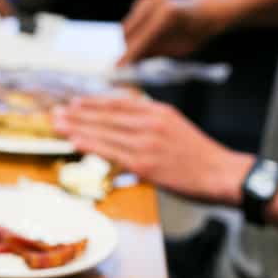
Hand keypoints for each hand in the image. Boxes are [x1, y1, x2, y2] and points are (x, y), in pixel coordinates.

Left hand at [56, 95, 247, 202]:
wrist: (221, 174)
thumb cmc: (198, 156)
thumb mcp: (175, 126)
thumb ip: (149, 122)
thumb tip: (123, 125)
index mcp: (158, 111)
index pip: (117, 104)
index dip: (93, 103)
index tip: (74, 103)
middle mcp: (150, 122)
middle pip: (106, 115)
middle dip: (78, 113)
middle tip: (56, 112)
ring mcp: (146, 142)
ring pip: (105, 131)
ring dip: (78, 127)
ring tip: (58, 124)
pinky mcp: (145, 163)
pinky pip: (111, 152)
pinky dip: (91, 145)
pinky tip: (75, 141)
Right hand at [119, 0, 228, 64]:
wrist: (203, 12)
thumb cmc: (192, 36)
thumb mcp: (176, 50)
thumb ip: (154, 55)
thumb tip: (131, 65)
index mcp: (167, 16)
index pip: (140, 40)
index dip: (128, 56)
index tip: (117, 70)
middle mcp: (155, 4)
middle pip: (127, 33)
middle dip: (122, 50)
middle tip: (119, 68)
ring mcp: (148, 0)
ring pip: (126, 28)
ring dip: (125, 42)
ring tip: (128, 57)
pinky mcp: (143, 1)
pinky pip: (130, 23)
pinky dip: (131, 34)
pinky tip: (139, 42)